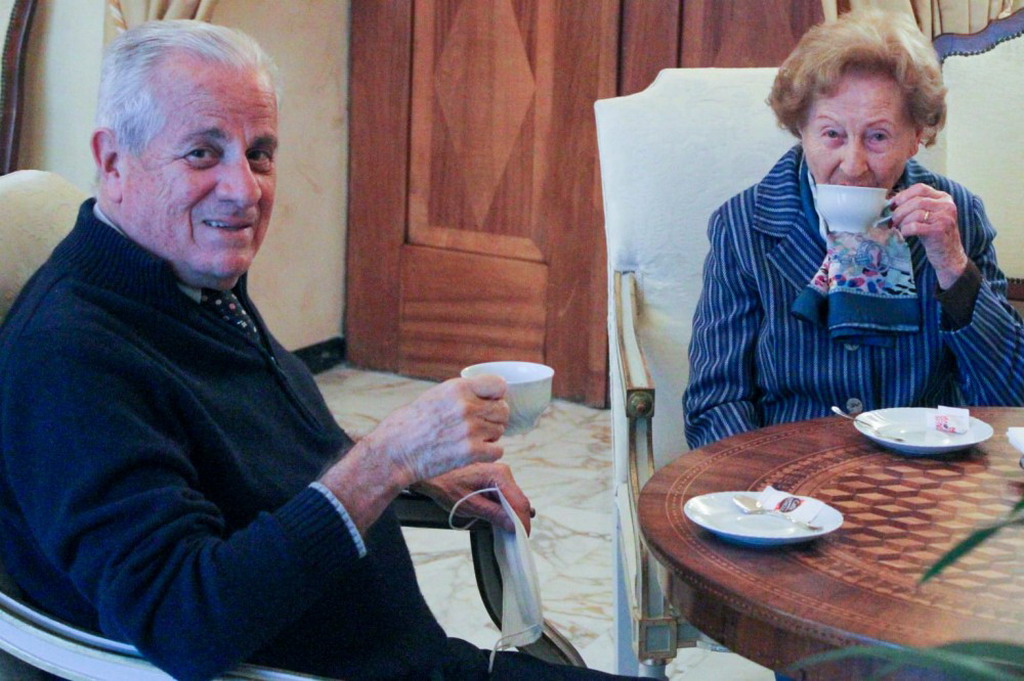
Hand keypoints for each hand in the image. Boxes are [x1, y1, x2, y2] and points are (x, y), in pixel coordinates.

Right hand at [358, 375, 509, 485]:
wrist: (395, 451)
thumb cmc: (411, 424)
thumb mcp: (436, 395)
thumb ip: (462, 393)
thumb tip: (489, 395)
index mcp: (457, 388)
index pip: (499, 385)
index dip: (496, 395)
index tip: (489, 402)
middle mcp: (466, 406)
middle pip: (503, 410)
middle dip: (493, 418)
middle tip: (478, 425)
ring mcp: (470, 429)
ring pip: (500, 430)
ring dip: (490, 436)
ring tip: (469, 438)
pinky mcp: (471, 452)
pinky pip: (497, 451)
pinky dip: (488, 453)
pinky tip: (472, 452)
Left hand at [412, 462, 532, 533]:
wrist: (433, 473)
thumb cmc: (446, 486)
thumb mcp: (470, 505)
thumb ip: (493, 514)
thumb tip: (512, 525)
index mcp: (499, 476)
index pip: (519, 503)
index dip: (523, 523)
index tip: (523, 538)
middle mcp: (503, 472)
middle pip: (519, 500)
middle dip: (519, 520)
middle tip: (517, 539)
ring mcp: (499, 473)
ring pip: (514, 498)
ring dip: (512, 515)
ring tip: (508, 531)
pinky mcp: (494, 478)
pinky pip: (506, 495)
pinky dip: (505, 508)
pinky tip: (500, 518)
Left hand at [889, 183, 967, 289]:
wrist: (948, 255)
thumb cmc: (933, 235)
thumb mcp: (927, 216)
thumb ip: (915, 206)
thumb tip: (890, 202)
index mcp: (943, 197)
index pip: (920, 188)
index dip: (903, 195)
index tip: (892, 205)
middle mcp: (947, 205)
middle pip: (916, 200)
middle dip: (899, 210)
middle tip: (892, 220)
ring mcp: (945, 217)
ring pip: (915, 212)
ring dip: (901, 221)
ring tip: (897, 228)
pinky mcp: (940, 230)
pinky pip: (915, 226)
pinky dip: (905, 230)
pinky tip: (904, 234)